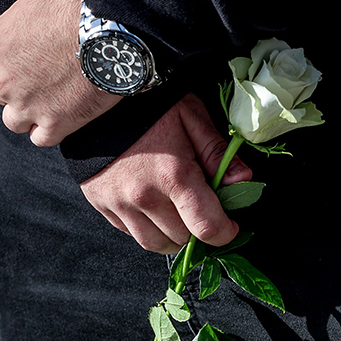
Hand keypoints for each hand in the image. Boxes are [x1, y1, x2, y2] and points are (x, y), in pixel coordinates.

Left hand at [0, 0, 119, 145]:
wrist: (120, 27)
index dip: (0, 45)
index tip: (23, 39)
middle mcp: (2, 83)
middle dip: (14, 77)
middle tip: (43, 61)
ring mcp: (29, 107)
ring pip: (14, 118)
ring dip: (27, 106)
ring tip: (51, 89)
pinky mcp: (56, 125)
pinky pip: (40, 137)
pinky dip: (47, 127)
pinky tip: (62, 110)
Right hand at [80, 94, 251, 253]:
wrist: (97, 96)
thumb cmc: (148, 105)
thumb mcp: (191, 117)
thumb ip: (218, 153)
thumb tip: (243, 181)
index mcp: (173, 175)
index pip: (207, 228)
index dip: (225, 234)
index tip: (229, 227)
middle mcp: (145, 196)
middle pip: (182, 238)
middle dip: (197, 230)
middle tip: (201, 209)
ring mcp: (120, 204)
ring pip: (155, 244)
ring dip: (173, 236)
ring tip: (179, 215)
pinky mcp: (102, 205)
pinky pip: (131, 233)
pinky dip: (147, 228)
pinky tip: (153, 207)